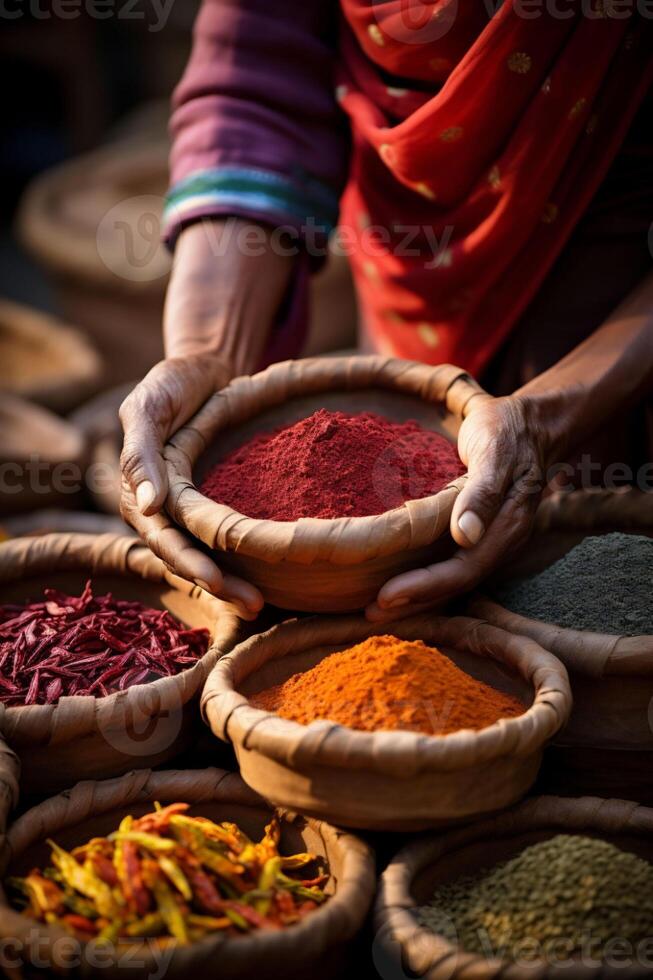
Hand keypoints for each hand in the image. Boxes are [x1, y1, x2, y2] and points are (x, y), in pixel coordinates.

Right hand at [119, 354, 263, 617]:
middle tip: (255, 604)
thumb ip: (141, 453)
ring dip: (230, 581)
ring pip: (205, 555)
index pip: (163, 539)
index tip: (217, 580)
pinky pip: (223, 540)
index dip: (188, 562)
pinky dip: (241, 561)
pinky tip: (269, 579)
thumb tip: (147, 505)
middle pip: (185, 557)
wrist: (204, 369)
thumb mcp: (149, 407)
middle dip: (217, 583)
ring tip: (262, 604)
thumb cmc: (172, 384)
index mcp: (138, 493)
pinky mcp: (210, 508)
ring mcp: (185, 511)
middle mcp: (159, 511)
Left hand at [366, 394, 547, 621]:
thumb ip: (483, 493)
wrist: (528, 424)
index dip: (425, 586)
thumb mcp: (495, 452)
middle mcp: (501, 542)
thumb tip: (465, 537)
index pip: (464, 568)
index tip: (385, 595)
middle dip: (414, 601)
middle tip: (370, 612)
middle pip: (457, 583)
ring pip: (454, 579)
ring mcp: (491, 541)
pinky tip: (400, 584)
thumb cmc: (506, 431)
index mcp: (508, 526)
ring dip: (418, 597)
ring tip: (377, 609)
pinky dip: (425, 578)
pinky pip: (451, 564)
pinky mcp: (479, 536)